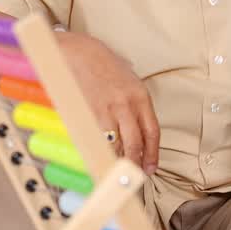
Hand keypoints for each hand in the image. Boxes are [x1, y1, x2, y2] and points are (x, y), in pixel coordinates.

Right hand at [58, 32, 160, 173]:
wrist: (78, 51)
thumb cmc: (102, 64)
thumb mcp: (129, 80)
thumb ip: (135, 104)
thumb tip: (138, 130)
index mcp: (140, 96)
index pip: (152, 132)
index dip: (153, 154)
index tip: (150, 168)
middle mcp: (126, 105)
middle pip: (136, 143)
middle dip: (135, 164)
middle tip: (133, 177)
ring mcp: (106, 110)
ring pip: (116, 145)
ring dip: (116, 161)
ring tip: (115, 172)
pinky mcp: (87, 113)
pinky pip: (96, 140)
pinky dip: (98, 152)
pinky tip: (98, 159)